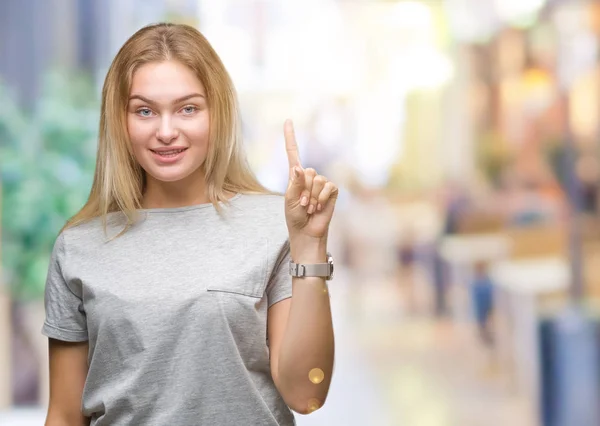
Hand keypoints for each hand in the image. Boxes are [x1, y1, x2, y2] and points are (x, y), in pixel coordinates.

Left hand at [283, 119, 337, 241]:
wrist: (307, 232)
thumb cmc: (295, 217)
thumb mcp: (290, 200)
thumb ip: (295, 184)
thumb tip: (299, 168)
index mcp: (295, 176)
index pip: (293, 153)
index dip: (290, 137)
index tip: (288, 120)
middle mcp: (309, 177)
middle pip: (308, 171)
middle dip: (304, 190)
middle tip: (302, 204)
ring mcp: (321, 183)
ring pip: (317, 180)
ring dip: (312, 197)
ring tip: (310, 207)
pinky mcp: (331, 191)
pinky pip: (328, 186)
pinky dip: (322, 198)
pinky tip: (319, 207)